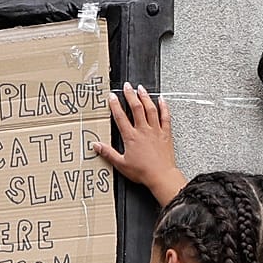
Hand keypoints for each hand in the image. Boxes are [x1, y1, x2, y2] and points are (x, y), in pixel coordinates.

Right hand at [91, 82, 186, 205]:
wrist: (161, 176)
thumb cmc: (143, 172)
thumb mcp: (121, 164)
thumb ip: (108, 153)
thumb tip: (96, 146)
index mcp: (131, 137)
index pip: (121, 117)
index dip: (115, 105)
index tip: (112, 96)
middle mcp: (143, 131)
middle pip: (136, 108)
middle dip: (130, 95)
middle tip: (127, 86)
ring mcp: (155, 130)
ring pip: (150, 109)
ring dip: (145, 97)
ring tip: (141, 88)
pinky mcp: (166, 133)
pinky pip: (165, 116)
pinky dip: (164, 107)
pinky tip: (161, 100)